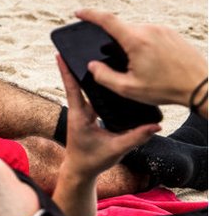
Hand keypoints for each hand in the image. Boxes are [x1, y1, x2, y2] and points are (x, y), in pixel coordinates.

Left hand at [57, 54, 159, 179]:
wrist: (81, 171)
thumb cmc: (93, 161)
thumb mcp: (117, 149)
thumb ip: (136, 137)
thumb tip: (156, 126)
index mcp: (79, 116)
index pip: (72, 89)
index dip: (66, 72)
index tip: (59, 55)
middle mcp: (79, 111)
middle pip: (77, 84)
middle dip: (77, 65)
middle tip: (79, 45)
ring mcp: (83, 113)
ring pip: (85, 90)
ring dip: (87, 75)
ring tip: (92, 54)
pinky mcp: (88, 116)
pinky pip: (91, 97)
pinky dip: (96, 86)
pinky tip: (104, 76)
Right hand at [76, 9, 207, 106]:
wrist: (201, 86)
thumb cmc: (167, 88)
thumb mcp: (129, 88)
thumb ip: (104, 77)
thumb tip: (92, 66)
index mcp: (136, 40)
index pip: (106, 20)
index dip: (89, 14)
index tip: (78, 13)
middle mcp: (149, 29)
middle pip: (122, 29)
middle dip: (114, 42)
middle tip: (118, 60)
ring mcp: (162, 29)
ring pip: (137, 32)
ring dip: (131, 45)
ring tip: (141, 66)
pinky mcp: (172, 33)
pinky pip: (151, 34)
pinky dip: (145, 45)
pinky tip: (153, 63)